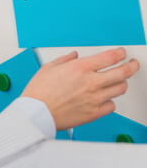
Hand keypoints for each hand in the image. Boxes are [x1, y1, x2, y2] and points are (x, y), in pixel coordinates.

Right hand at [21, 48, 139, 129]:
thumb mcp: (48, 68)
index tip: (122, 54)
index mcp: (80, 68)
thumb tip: (74, 56)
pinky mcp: (94, 113)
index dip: (120, 54)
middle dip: (132, 66)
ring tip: (118, 82)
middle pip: (123, 72)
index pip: (111, 57)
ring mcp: (94, 98)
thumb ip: (65, 60)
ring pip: (120, 89)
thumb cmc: (38, 92)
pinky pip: (112, 105)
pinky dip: (109, 101)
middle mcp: (91, 82)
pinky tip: (104, 99)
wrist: (35, 113)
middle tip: (132, 65)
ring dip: (121, 83)